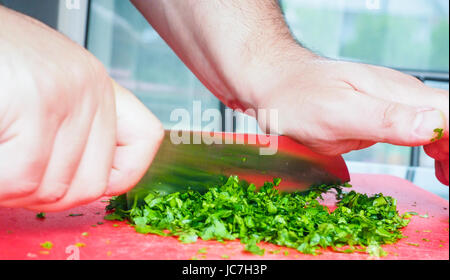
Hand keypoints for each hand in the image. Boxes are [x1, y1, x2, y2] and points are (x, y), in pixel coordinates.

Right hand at [0, 7, 163, 210]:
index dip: (119, 175)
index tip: (81, 180)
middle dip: (48, 194)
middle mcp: (91, 88)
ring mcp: (66, 93)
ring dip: (15, 191)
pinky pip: (19, 177)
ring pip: (51, 188)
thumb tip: (95, 180)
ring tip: (2, 160)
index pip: (146, 139)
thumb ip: (76, 127)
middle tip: (17, 175)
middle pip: (91, 184)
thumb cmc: (0, 61)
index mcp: (99, 87)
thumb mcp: (51, 89)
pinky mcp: (33, 99)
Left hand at [249, 54, 448, 183]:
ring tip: (448, 177)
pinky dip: (436, 147)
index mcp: (398, 94)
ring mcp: (390, 105)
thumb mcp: (337, 112)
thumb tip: (435, 124)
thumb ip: (385, 119)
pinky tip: (437, 161)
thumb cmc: (297, 96)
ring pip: (440, 125)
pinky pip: (420, 128)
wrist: (275, 85)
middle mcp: (401, 96)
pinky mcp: (379, 115)